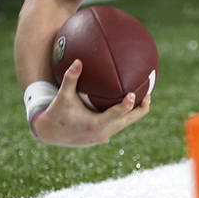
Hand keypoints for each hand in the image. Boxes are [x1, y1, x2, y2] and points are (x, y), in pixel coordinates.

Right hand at [30, 59, 150, 146]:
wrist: (49, 134)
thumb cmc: (57, 112)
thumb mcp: (63, 96)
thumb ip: (71, 78)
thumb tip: (78, 60)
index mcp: (95, 124)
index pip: (117, 114)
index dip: (128, 104)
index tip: (134, 93)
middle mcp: (103, 133)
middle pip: (130, 120)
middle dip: (142, 107)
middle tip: (149, 92)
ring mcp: (104, 136)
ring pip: (126, 123)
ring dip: (136, 111)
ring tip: (145, 96)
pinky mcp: (103, 137)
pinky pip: (119, 125)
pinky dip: (126, 115)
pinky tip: (129, 104)